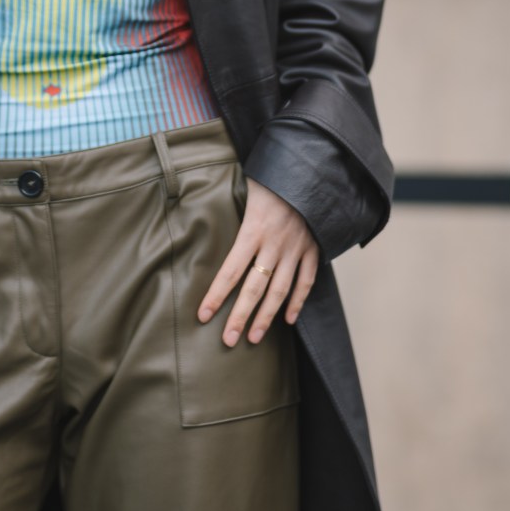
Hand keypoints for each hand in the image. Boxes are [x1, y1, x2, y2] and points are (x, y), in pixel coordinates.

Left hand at [195, 177, 319, 346]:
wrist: (313, 170)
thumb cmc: (272, 176)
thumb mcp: (245, 187)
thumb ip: (227, 204)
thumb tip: (197, 205)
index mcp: (253, 230)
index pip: (230, 270)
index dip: (216, 295)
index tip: (203, 315)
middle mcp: (274, 245)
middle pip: (254, 288)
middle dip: (240, 316)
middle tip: (228, 340)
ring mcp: (296, 249)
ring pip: (280, 291)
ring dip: (266, 317)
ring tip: (254, 338)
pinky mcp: (313, 249)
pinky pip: (306, 281)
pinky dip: (298, 302)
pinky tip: (288, 320)